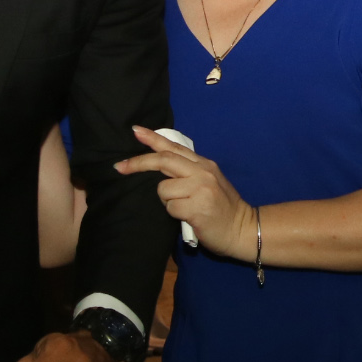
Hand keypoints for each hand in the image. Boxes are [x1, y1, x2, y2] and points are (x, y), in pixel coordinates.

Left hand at [117, 126, 254, 257]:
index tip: (135, 131)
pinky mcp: (197, 208)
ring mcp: (201, 189)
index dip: (152, 138)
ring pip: (163, 189)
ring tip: (183, 208)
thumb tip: (159, 165)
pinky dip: (174, 214)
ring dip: (166, 200)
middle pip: (163, 160)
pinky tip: (189, 218)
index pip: (174, 147)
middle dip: (138, 163)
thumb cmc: (222, 208)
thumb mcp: (208, 183)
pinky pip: (170, 207)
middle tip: (120, 167)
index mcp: (204, 164)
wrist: (242, 229)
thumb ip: (188, 172)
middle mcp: (202, 172)